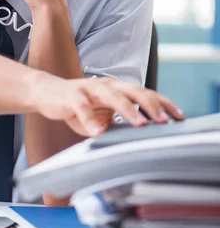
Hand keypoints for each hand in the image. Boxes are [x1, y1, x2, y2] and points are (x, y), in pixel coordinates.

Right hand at [33, 73, 184, 136]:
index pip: (146, 94)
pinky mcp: (72, 96)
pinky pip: (83, 108)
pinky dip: (91, 120)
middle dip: (151, 105)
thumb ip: (118, 124)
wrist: (47, 93)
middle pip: (134, 91)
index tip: (179, 117)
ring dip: (128, 110)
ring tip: (140, 124)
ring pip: (113, 96)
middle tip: (164, 121)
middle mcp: (107, 85)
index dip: (163, 104)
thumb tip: (140, 141)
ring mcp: (90, 88)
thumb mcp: (102, 116)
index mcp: (118, 89)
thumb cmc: (78, 106)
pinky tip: (98, 132)